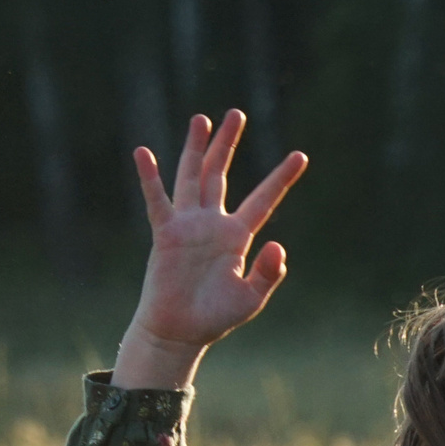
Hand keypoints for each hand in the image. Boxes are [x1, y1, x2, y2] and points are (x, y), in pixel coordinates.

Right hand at [113, 111, 307, 388]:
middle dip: (228, 144)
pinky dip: (150, 178)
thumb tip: (278, 245)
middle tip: (236, 113)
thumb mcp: (251, 298)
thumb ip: (268, 273)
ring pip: (192, 177)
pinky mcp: (165, 234)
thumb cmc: (216, 317)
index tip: (301, 155)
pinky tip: (144, 153)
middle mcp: (213, 224)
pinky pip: (158, 201)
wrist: (181, 331)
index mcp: (238, 237)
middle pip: (222, 174)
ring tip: (202, 119)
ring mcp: (188, 225)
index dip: (282, 178)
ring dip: (197, 148)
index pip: (264, 199)